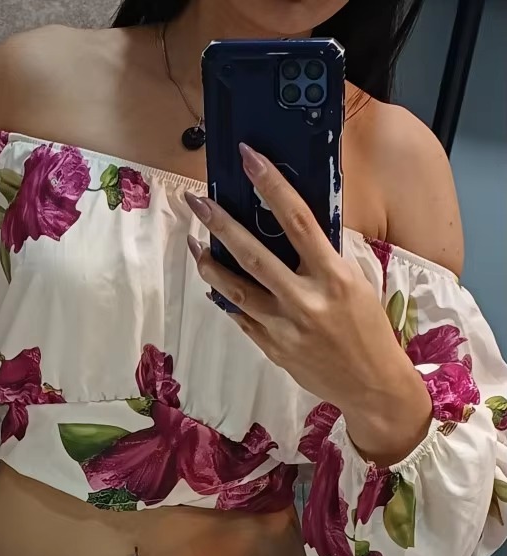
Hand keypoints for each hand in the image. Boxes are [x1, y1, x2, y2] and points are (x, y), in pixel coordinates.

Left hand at [185, 144, 432, 466]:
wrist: (372, 386)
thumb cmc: (369, 328)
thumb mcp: (356, 284)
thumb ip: (321, 259)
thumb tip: (285, 231)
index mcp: (334, 277)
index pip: (297, 221)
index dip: (271, 186)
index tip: (248, 158)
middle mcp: (305, 300)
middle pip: (253, 256)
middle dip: (220, 225)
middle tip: (195, 201)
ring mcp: (283, 328)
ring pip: (234, 290)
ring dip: (210, 264)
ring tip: (194, 244)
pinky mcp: (270, 348)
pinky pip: (240, 316)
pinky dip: (224, 298)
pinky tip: (213, 284)